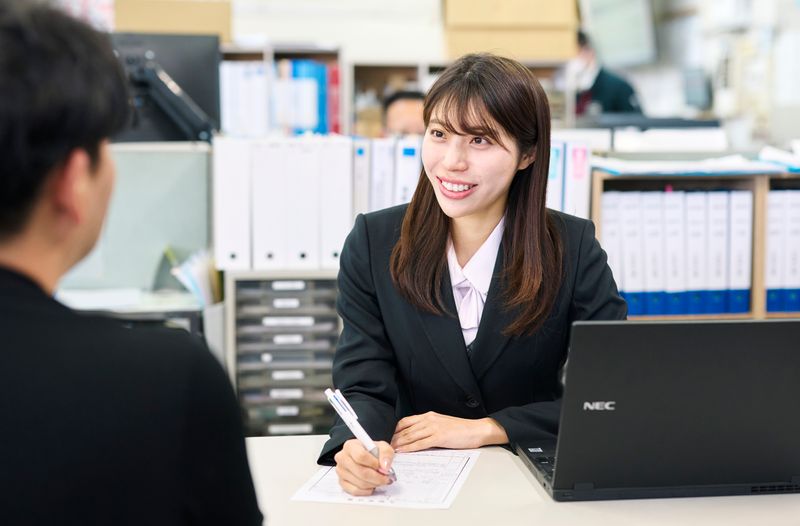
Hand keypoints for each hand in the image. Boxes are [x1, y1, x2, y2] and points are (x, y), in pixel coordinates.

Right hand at [333, 439, 394, 495]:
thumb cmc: (372, 451)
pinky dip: (367, 490)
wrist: (366, 457)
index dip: (374, 463)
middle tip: (386, 478)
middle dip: (377, 477)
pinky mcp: (342, 482)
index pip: (361, 456)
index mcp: (350, 446)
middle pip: (361, 471)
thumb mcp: (382, 446)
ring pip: (360, 483)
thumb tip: (385, 466)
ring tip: (380, 480)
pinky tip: (372, 485)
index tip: (382, 466)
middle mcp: (342, 458)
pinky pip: (355, 491)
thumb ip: (386, 453)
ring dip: (374, 484)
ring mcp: (341, 471)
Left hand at [390, 412, 507, 451]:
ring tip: (391, 450)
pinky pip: (420, 443)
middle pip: (406, 429)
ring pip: (411, 436)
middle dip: (394, 438)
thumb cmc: (461, 429)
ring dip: (399, 444)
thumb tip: (416, 437)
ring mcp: (434, 428)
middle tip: (385, 447)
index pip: (406, 421)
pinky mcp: (439, 437)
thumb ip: (429, 428)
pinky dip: (409, 448)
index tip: (389, 437)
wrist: (477, 430)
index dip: (395, 430)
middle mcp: (429, 420)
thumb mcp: (442, 424)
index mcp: (429, 416)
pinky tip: (403, 451)